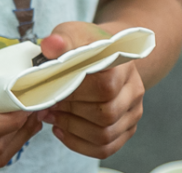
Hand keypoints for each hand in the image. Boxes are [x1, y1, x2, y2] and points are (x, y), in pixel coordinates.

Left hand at [37, 21, 145, 160]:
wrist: (104, 54)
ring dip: (72, 130)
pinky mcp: (126, 128)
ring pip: (105, 136)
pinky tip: (62, 130)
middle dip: (71, 114)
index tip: (53, 90)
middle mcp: (134, 90)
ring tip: (52, 116)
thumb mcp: (72, 33)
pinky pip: (105, 148)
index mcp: (123, 65)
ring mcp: (133, 112)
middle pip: (105, 115)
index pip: (104, 87)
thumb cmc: (86, 45)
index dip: (75, 93)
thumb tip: (51, 45)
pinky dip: (79, 144)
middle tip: (47, 106)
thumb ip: (61, 39)